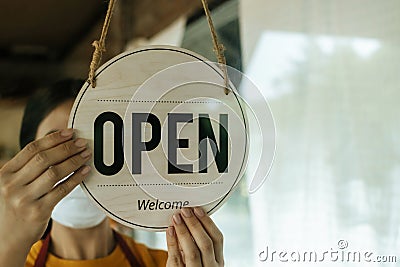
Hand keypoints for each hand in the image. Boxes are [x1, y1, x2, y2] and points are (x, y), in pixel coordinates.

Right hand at [0, 129, 91, 258]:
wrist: (5, 238)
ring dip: (74, 161)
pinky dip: (76, 178)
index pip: (32, 149)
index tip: (70, 132)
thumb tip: (57, 143)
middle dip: (67, 148)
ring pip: (55, 173)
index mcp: (5, 173)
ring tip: (86, 155)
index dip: (53, 138)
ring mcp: (24, 199)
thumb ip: (28, 166)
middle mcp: (12, 185)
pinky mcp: (38, 212)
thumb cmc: (13, 206)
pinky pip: (62, 190)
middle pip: (44, 158)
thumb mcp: (11, 184)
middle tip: (82, 143)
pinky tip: (85, 171)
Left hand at [166, 207, 223, 266]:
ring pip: (193, 252)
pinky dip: (172, 243)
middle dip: (195, 224)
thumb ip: (197, 240)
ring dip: (183, 232)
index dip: (208, 222)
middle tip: (185, 211)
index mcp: (217, 260)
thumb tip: (190, 217)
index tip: (198, 210)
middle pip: (206, 244)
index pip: (217, 238)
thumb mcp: (200, 256)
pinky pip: (176, 259)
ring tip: (176, 219)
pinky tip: (170, 231)